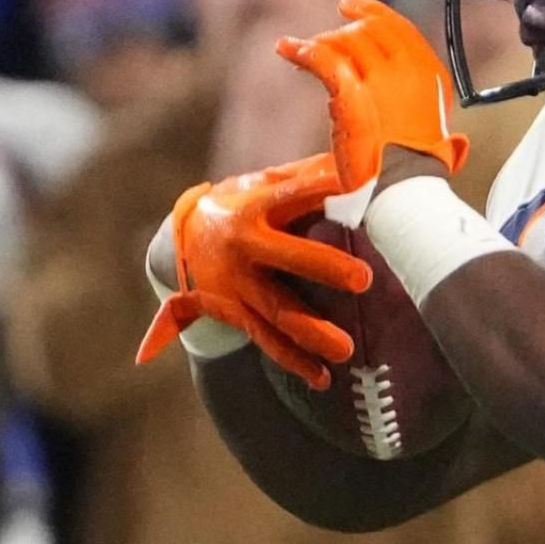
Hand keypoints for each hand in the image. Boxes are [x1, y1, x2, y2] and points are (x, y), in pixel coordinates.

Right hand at [135, 153, 372, 388]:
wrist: (181, 239)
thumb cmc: (244, 203)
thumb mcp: (263, 182)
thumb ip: (308, 176)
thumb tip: (362, 165)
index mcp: (255, 206)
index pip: (294, 195)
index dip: (323, 189)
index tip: (358, 185)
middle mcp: (244, 245)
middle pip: (286, 257)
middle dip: (323, 268)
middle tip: (363, 279)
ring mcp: (238, 284)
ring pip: (276, 311)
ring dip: (310, 333)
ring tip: (346, 349)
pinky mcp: (236, 313)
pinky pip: (266, 341)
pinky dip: (293, 361)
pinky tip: (323, 379)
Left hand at [275, 0, 469, 196]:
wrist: (405, 188)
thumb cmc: (419, 171)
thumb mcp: (440, 136)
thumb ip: (436, 122)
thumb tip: (446, 135)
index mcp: (430, 74)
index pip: (399, 28)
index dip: (373, 12)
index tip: (354, 7)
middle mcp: (408, 69)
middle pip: (369, 31)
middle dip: (345, 30)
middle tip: (326, 35)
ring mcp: (380, 79)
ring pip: (344, 42)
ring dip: (321, 42)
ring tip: (302, 49)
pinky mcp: (350, 93)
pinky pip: (322, 59)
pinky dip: (301, 51)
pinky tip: (288, 49)